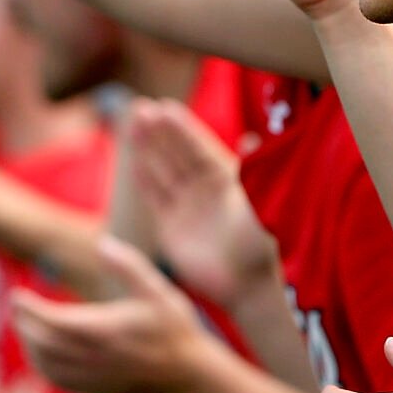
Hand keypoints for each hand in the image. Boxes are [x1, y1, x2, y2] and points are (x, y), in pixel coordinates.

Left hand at [11, 236, 209, 392]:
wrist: (193, 375)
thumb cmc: (176, 327)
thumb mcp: (158, 289)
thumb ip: (129, 265)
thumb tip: (102, 243)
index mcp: (105, 330)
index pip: (53, 320)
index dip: (29, 308)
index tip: (15, 295)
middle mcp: (95, 358)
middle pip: (43, 344)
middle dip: (24, 324)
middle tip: (16, 307)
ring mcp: (95, 380)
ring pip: (47, 367)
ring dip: (30, 347)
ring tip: (25, 327)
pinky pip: (60, 383)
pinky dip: (43, 368)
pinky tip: (43, 353)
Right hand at [128, 99, 277, 310]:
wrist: (246, 286)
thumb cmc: (259, 245)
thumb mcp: (259, 205)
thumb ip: (252, 174)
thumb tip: (251, 139)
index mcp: (224, 178)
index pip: (198, 147)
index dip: (182, 128)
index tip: (165, 107)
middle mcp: (202, 188)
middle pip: (176, 153)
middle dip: (159, 131)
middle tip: (141, 107)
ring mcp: (185, 206)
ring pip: (162, 169)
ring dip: (147, 148)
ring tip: (133, 123)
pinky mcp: (170, 227)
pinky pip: (154, 196)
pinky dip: (144, 178)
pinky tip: (134, 159)